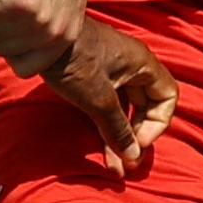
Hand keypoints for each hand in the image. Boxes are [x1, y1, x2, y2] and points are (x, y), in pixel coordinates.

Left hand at [40, 17, 177, 170]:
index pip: (167, 97)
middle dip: (136, 137)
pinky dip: (105, 125)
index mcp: (142, 64)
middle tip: (124, 163)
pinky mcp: (91, 75)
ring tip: (112, 167)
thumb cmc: (73, 60)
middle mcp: (131, 65)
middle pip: (145, 106)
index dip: (157, 124)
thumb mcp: (98, 99)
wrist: (35, 35)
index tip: (137, 142)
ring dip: (119, 137)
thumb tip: (133, 157)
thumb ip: (118, 129)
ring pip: (123, 108)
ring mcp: (110, 70)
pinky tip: (99, 146)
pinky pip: (107, 104)